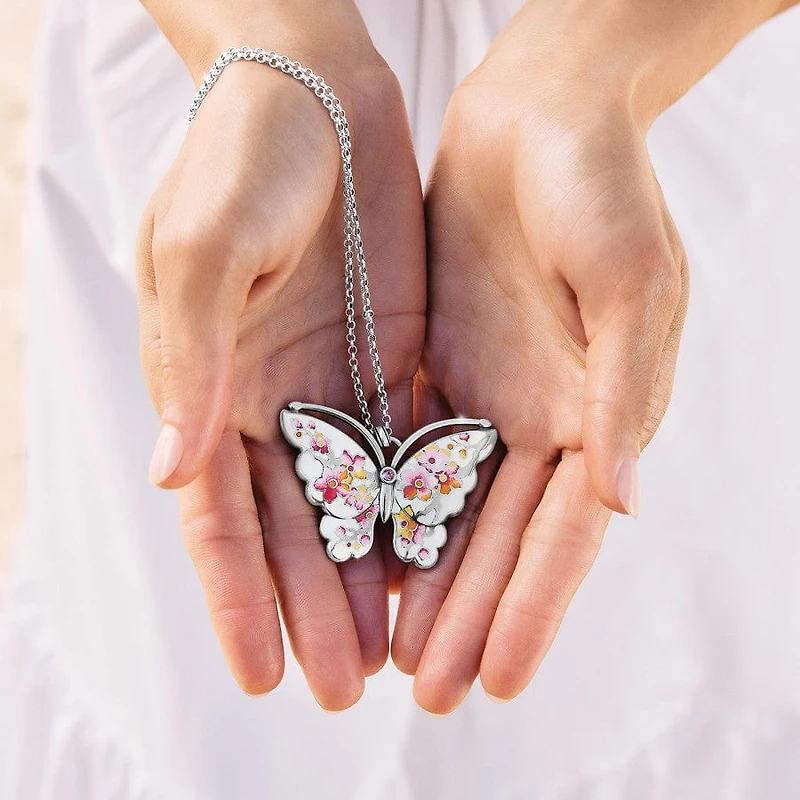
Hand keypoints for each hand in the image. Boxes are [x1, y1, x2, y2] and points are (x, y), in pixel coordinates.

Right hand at [136, 43, 424, 709]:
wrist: (318, 90)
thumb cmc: (242, 155)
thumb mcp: (204, 248)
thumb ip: (192, 358)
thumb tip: (172, 473)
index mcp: (206, 384)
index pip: (218, 514)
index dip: (237, 595)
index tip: (262, 673)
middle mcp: (267, 399)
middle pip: (292, 525)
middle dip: (312, 607)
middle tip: (342, 688)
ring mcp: (334, 385)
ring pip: (353, 502)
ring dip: (367, 576)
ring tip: (391, 651)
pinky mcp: (394, 361)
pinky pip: (406, 450)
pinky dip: (416, 509)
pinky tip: (433, 563)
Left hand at [391, 9, 689, 712]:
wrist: (537, 120)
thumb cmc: (600, 187)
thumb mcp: (632, 279)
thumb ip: (626, 388)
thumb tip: (620, 498)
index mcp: (600, 412)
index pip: (563, 533)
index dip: (533, 607)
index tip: (499, 678)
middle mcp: (544, 419)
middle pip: (500, 538)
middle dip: (467, 616)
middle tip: (430, 692)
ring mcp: (488, 398)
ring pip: (450, 510)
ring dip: (425, 582)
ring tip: (393, 651)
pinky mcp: (439, 369)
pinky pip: (409, 452)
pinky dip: (389, 509)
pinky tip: (364, 559)